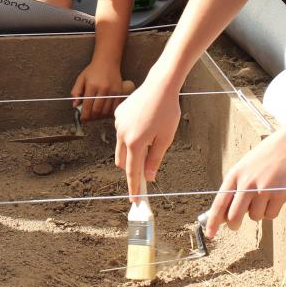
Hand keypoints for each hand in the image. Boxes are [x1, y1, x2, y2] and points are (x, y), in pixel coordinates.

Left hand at [71, 60, 122, 120]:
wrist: (107, 61)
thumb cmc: (93, 70)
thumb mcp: (81, 79)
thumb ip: (76, 92)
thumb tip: (75, 105)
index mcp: (92, 86)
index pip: (87, 105)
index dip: (84, 115)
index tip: (82, 119)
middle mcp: (103, 89)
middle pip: (97, 110)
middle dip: (92, 117)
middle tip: (88, 118)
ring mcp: (112, 91)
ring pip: (106, 111)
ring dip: (100, 116)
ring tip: (95, 115)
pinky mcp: (119, 93)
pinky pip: (115, 108)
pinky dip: (109, 113)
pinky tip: (104, 112)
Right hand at [113, 79, 181, 201]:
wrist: (160, 86)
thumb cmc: (167, 112)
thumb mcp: (165, 139)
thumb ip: (155, 159)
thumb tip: (148, 177)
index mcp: (135, 143)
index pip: (132, 172)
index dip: (133, 187)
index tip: (134, 200)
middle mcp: (122, 134)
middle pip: (122, 161)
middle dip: (131, 168)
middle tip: (145, 170)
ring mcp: (118, 123)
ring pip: (121, 145)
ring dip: (131, 150)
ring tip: (150, 138)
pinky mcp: (118, 114)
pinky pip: (121, 131)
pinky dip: (129, 134)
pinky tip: (144, 124)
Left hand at [204, 128, 285, 237]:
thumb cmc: (268, 154)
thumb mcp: (245, 166)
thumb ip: (236, 185)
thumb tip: (227, 210)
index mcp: (234, 175)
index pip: (219, 203)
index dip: (213, 221)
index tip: (210, 233)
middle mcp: (246, 183)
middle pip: (234, 216)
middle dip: (234, 224)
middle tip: (235, 226)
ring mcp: (263, 189)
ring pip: (255, 216)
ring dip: (258, 213)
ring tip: (264, 197)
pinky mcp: (279, 194)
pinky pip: (271, 214)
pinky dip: (272, 211)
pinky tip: (275, 197)